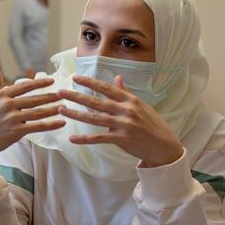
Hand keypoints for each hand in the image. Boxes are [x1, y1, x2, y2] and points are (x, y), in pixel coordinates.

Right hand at [0, 69, 68, 164]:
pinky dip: (51, 124)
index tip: (50, 80)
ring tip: (64, 106)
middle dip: (50, 96)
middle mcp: (7, 105)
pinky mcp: (17, 131)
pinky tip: (61, 123)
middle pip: (34, 99)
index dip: (38, 83)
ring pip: (38, 112)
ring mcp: (13, 118)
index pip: (23, 86)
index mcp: (1, 96)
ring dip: (53, 109)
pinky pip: (38, 126)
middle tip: (63, 93)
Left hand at [59, 75, 183, 167]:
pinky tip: (72, 138)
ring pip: (94, 118)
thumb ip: (126, 93)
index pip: (106, 88)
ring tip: (61, 110)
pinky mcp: (121, 139)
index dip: (90, 82)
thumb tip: (117, 78)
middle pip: (96, 101)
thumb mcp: (141, 105)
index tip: (75, 77)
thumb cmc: (152, 124)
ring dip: (76, 114)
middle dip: (76, 96)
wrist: (163, 146)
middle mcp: (126, 110)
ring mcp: (123, 125)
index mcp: (130, 100)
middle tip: (60, 92)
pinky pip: (99, 138)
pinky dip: (84, 139)